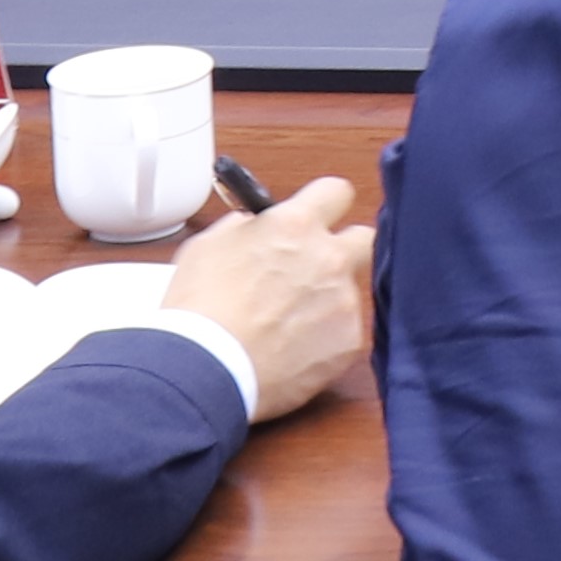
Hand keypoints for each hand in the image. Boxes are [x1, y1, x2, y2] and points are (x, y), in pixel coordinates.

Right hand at [163, 177, 374, 421]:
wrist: (204, 368)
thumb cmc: (197, 309)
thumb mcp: (208, 246)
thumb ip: (244, 227)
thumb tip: (257, 225)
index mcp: (295, 226)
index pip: (336, 192)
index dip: (326, 205)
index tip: (318, 217)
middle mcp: (330, 257)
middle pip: (363, 238)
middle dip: (343, 250)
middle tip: (314, 270)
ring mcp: (345, 300)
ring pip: (350, 291)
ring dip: (327, 301)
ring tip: (285, 325)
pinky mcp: (350, 341)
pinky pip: (345, 333)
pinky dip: (324, 341)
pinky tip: (292, 352)